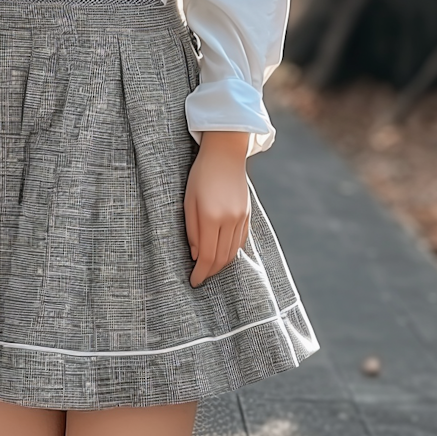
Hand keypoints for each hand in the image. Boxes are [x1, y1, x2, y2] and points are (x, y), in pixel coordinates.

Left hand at [184, 130, 250, 286]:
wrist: (225, 153)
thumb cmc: (201, 176)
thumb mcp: (188, 201)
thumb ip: (192, 230)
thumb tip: (196, 255)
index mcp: (211, 217)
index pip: (208, 256)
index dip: (201, 273)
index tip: (194, 281)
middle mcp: (229, 220)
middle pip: (222, 258)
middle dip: (210, 272)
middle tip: (200, 278)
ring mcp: (241, 218)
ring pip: (233, 252)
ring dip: (221, 264)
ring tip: (209, 268)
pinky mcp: (248, 214)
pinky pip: (241, 241)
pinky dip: (231, 252)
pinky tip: (222, 254)